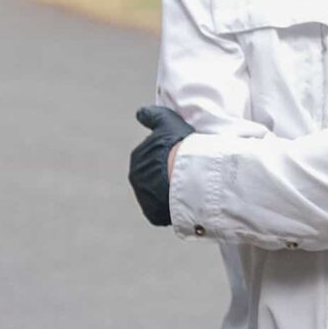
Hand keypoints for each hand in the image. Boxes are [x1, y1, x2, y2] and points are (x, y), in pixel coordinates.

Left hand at [130, 104, 194, 226]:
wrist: (188, 176)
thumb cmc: (179, 146)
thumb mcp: (167, 121)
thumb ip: (152, 116)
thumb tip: (140, 113)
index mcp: (138, 157)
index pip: (153, 156)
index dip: (168, 156)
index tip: (181, 157)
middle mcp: (136, 179)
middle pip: (155, 177)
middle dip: (168, 175)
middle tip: (188, 173)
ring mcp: (144, 199)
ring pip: (159, 195)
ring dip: (171, 192)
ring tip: (191, 188)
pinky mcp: (154, 215)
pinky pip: (164, 212)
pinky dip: (173, 208)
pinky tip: (187, 202)